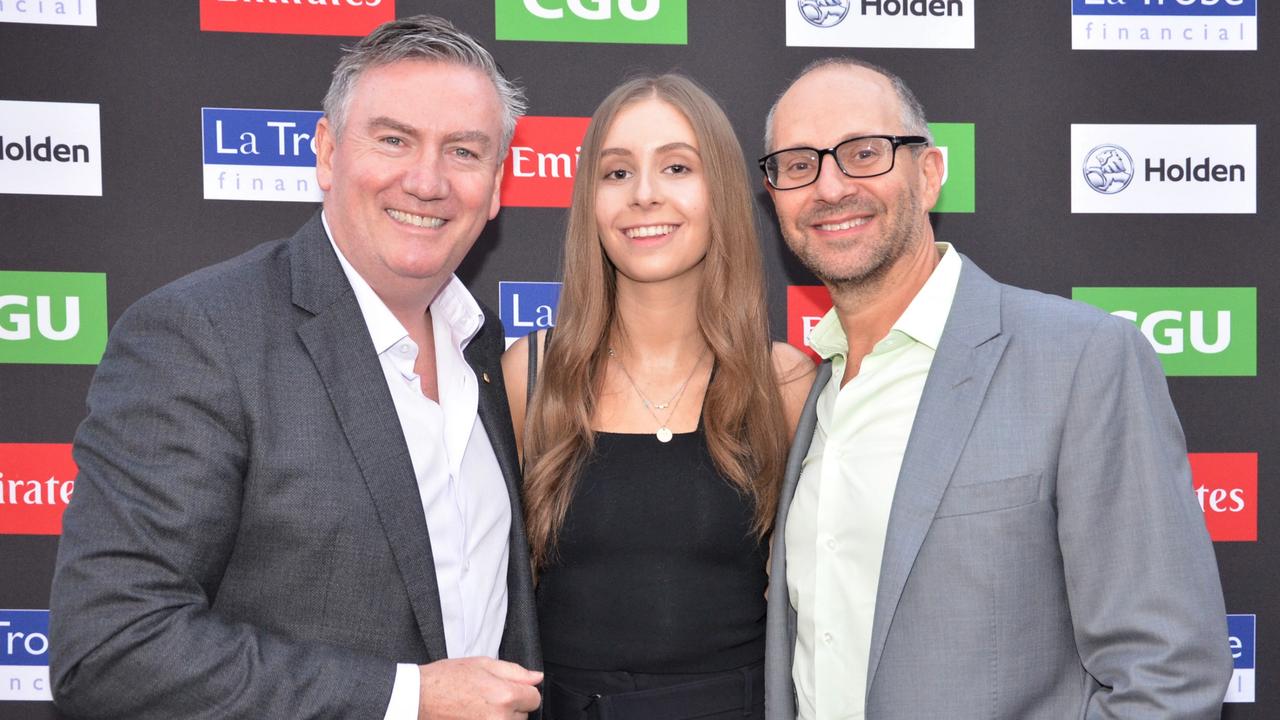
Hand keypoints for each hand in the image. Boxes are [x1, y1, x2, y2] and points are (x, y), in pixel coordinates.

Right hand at [418, 657, 542, 719]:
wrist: (419, 697)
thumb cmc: (446, 679)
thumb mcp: (483, 664)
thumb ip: (515, 671)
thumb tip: (537, 677)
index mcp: (504, 696)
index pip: (534, 698)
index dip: (523, 691)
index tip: (510, 688)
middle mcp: (499, 718)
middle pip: (523, 715)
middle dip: (512, 706)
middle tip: (489, 696)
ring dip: (502, 717)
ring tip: (480, 707)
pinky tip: (475, 714)